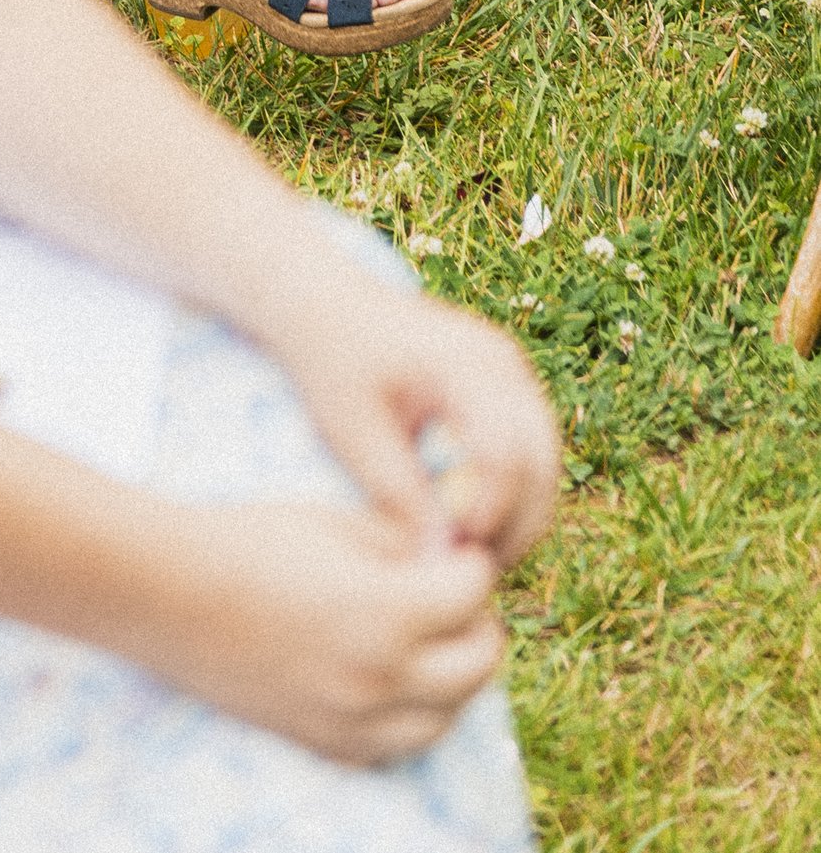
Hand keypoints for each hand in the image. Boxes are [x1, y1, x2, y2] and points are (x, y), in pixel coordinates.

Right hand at [137, 498, 505, 769]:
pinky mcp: (328, 742)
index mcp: (386, 611)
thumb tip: (445, 554)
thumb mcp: (334, 522)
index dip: (472, 565)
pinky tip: (395, 681)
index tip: (458, 551)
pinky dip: (413, 716)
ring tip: (435, 642)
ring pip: (447, 718)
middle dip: (480, 624)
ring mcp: (355, 720)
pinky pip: (399, 746)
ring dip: (455, 679)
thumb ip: (400, 543)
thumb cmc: (248, 540)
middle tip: (459, 598)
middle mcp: (381, 677)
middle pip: (477, 666)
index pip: (473, 595)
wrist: (171, 593)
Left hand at [274, 265, 559, 571]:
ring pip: (546, 461)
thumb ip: (397, 493)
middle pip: (540, 460)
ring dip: (523, 515)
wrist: (327, 304)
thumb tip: (438, 562)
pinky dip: (517, 494)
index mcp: (464, 360)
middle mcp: (503, 362)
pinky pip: (533, 451)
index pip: (503, 450)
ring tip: (477, 555)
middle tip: (476, 569)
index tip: (456, 548)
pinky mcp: (509, 388)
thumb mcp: (350, 428)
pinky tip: (478, 526)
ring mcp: (513, 372)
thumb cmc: (331, 360)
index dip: (489, 511)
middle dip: (517, 524)